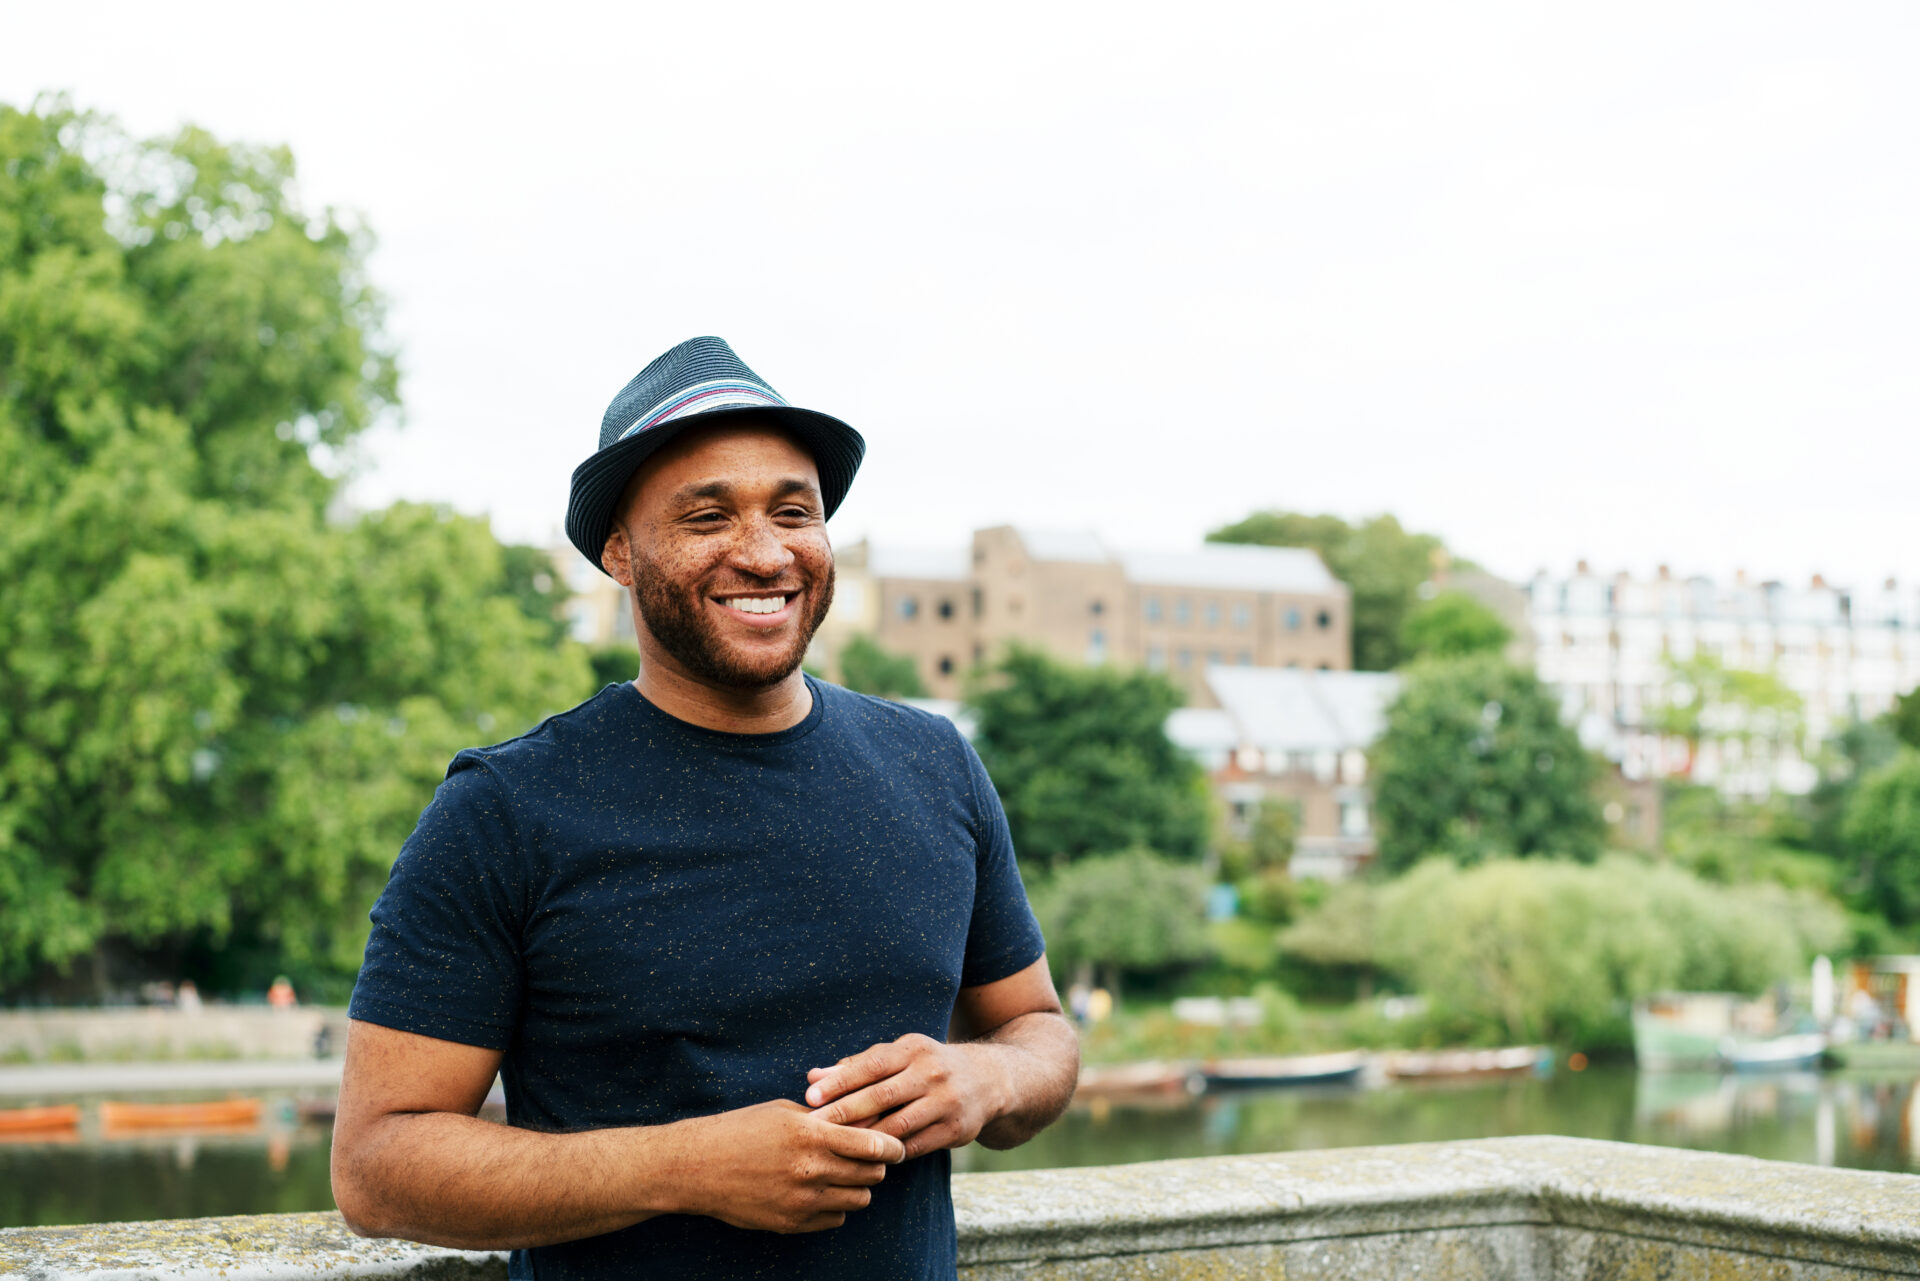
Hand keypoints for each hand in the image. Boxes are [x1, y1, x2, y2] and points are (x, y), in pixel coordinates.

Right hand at [672, 1099, 902, 1233]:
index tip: (896, 1146)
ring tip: (843, 1175)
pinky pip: (835, 1219)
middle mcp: (811, 1169)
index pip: (874, 1144)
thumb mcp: (785, 1111)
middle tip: (868, 1158)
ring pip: (859, 1200)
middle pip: (873, 1174)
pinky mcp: (792, 1223)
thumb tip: (865, 1118)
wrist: (698, 1167)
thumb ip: (826, 1118)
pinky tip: (821, 1192)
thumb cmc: (742, 1130)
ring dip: (858, 1187)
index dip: (892, 1145)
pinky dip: (836, 1206)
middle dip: (876, 1166)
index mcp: (812, 1135)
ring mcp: (802, 1200)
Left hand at [804, 1033, 1009, 1159]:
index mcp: (913, 1049)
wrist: (989, 1079)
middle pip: (882, 1096)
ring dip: (866, 1139)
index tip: (810, 1098)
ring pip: (898, 1126)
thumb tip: (812, 1077)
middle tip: (814, 1128)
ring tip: (837, 1149)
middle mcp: (931, 1072)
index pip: (871, 1065)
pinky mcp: (956, 1129)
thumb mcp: (899, 1056)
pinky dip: (891, 1153)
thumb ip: (856, 1067)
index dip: (839, 1082)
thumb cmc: (927, 1066)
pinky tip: (869, 1159)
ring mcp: (946, 1102)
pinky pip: (916, 1146)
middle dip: (845, 1113)